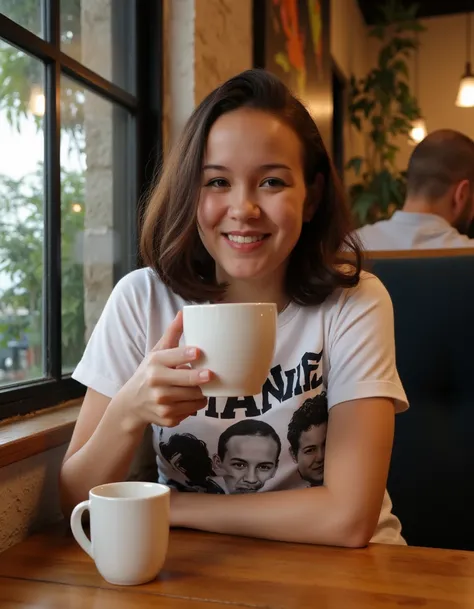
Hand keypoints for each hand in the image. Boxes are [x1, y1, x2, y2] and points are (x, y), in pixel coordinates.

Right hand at [118, 311, 210, 429]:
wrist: (131, 405)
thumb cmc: (149, 373)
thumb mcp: (156, 353)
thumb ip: (172, 334)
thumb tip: (184, 312)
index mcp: (155, 363)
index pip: (173, 357)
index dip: (186, 355)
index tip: (198, 353)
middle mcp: (156, 383)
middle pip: (186, 381)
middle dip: (200, 378)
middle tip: (211, 375)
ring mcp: (162, 403)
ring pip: (193, 397)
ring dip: (202, 393)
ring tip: (202, 387)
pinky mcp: (168, 418)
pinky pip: (191, 411)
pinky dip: (195, 405)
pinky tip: (189, 400)